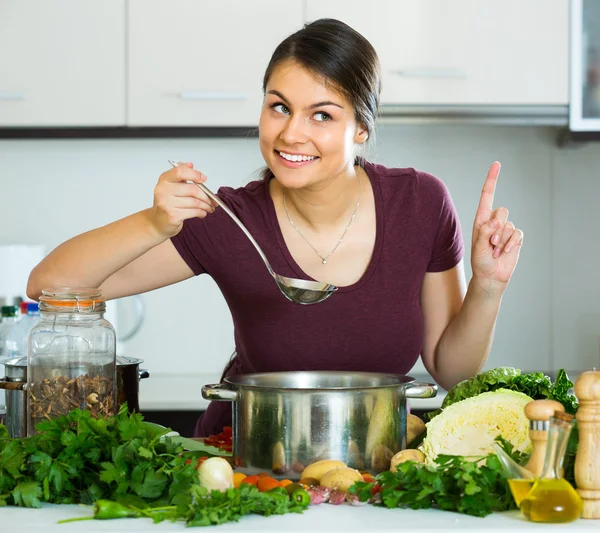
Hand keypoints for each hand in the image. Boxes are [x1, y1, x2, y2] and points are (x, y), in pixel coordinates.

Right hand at [149, 162, 217, 237]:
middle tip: (212, 200)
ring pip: (195, 202)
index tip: (203, 179)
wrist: (157, 222)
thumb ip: (181, 175)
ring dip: (206, 205)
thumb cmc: (167, 204)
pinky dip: (201, 213)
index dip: (194, 174)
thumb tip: (190, 165)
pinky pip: (193, 212)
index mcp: (164, 180)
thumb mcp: (171, 186)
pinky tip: (202, 213)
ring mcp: (167, 204)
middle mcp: (163, 191)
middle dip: (206, 196)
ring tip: (209, 207)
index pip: (180, 172)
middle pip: (192, 189)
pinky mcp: (173, 216)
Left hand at [471, 162, 522, 291]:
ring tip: (494, 251)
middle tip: (490, 243)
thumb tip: (495, 221)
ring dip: (501, 240)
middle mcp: (493, 221)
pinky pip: (517, 234)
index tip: (497, 164)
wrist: (490, 276)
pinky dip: (510, 244)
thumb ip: (484, 232)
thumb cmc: (480, 262)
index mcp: (481, 219)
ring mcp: (505, 229)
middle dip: (496, 227)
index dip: (492, 180)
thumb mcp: (478, 246)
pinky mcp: (515, 238)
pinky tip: (503, 252)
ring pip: (509, 225)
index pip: (487, 196)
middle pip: (502, 211)